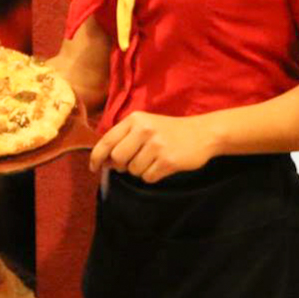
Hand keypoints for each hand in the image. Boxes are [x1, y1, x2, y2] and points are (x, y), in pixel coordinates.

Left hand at [88, 111, 216, 181]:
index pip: (107, 140)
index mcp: (135, 119)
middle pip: (117, 158)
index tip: (94, 168)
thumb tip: (104, 162)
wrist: (204, 133)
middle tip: (133, 162)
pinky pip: (148, 177)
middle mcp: (144, 130)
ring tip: (154, 160)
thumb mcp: (146, 125)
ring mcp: (157, 145)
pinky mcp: (168, 161)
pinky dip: (153, 176)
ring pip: (133, 170)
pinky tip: (163, 165)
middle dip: (122, 165)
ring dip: (140, 170)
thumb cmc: (170, 131)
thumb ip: (124, 139)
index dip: (96, 157)